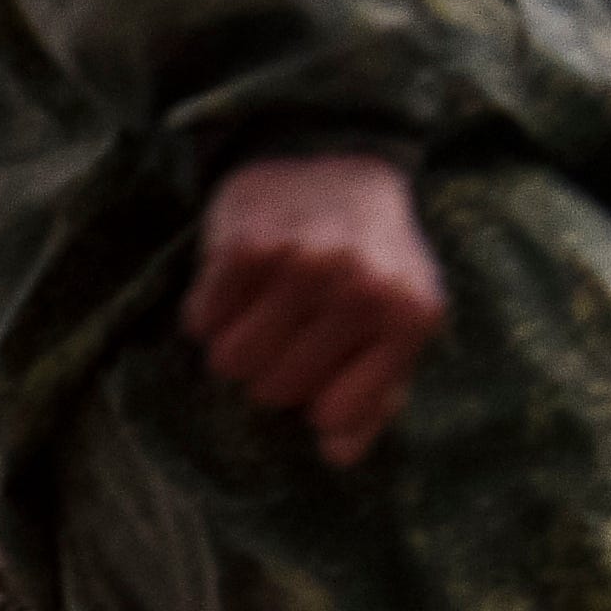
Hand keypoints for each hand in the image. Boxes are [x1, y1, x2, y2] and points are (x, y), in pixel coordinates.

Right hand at [186, 153, 446, 468]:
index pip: (331, 413)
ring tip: (257, 309)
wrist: (331, 155)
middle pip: (275, 390)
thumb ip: (379, 391)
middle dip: (269, 370)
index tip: (318, 367)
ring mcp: (302, 264)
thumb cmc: (368, 254)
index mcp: (407, 317)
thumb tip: (338, 454)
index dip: (314, 399)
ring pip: (232, 362)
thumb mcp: (399, 318)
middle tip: (284, 329)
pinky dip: (208, 311)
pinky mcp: (247, 244)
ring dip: (234, 345)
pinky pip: (202, 321)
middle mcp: (359, 289)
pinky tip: (234, 284)